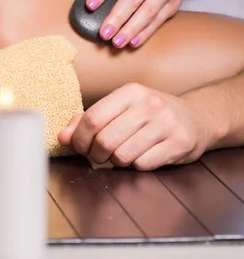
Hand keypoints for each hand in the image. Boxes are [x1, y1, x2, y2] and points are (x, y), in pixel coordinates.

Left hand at [57, 83, 211, 169]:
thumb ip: (87, 121)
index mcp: (130, 92)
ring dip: (115, 162)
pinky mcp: (180, 143)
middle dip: (95, 154)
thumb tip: (62, 137)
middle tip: (98, 156)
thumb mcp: (119, 109)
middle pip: (105, 140)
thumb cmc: (148, 116)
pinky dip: (135, 166)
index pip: (92, 118)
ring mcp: (167, 123)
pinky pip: (142, 164)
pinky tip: (140, 156)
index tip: (79, 147)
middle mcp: (150, 104)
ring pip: (122, 155)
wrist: (196, 119)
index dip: (80, 139)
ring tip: (121, 154)